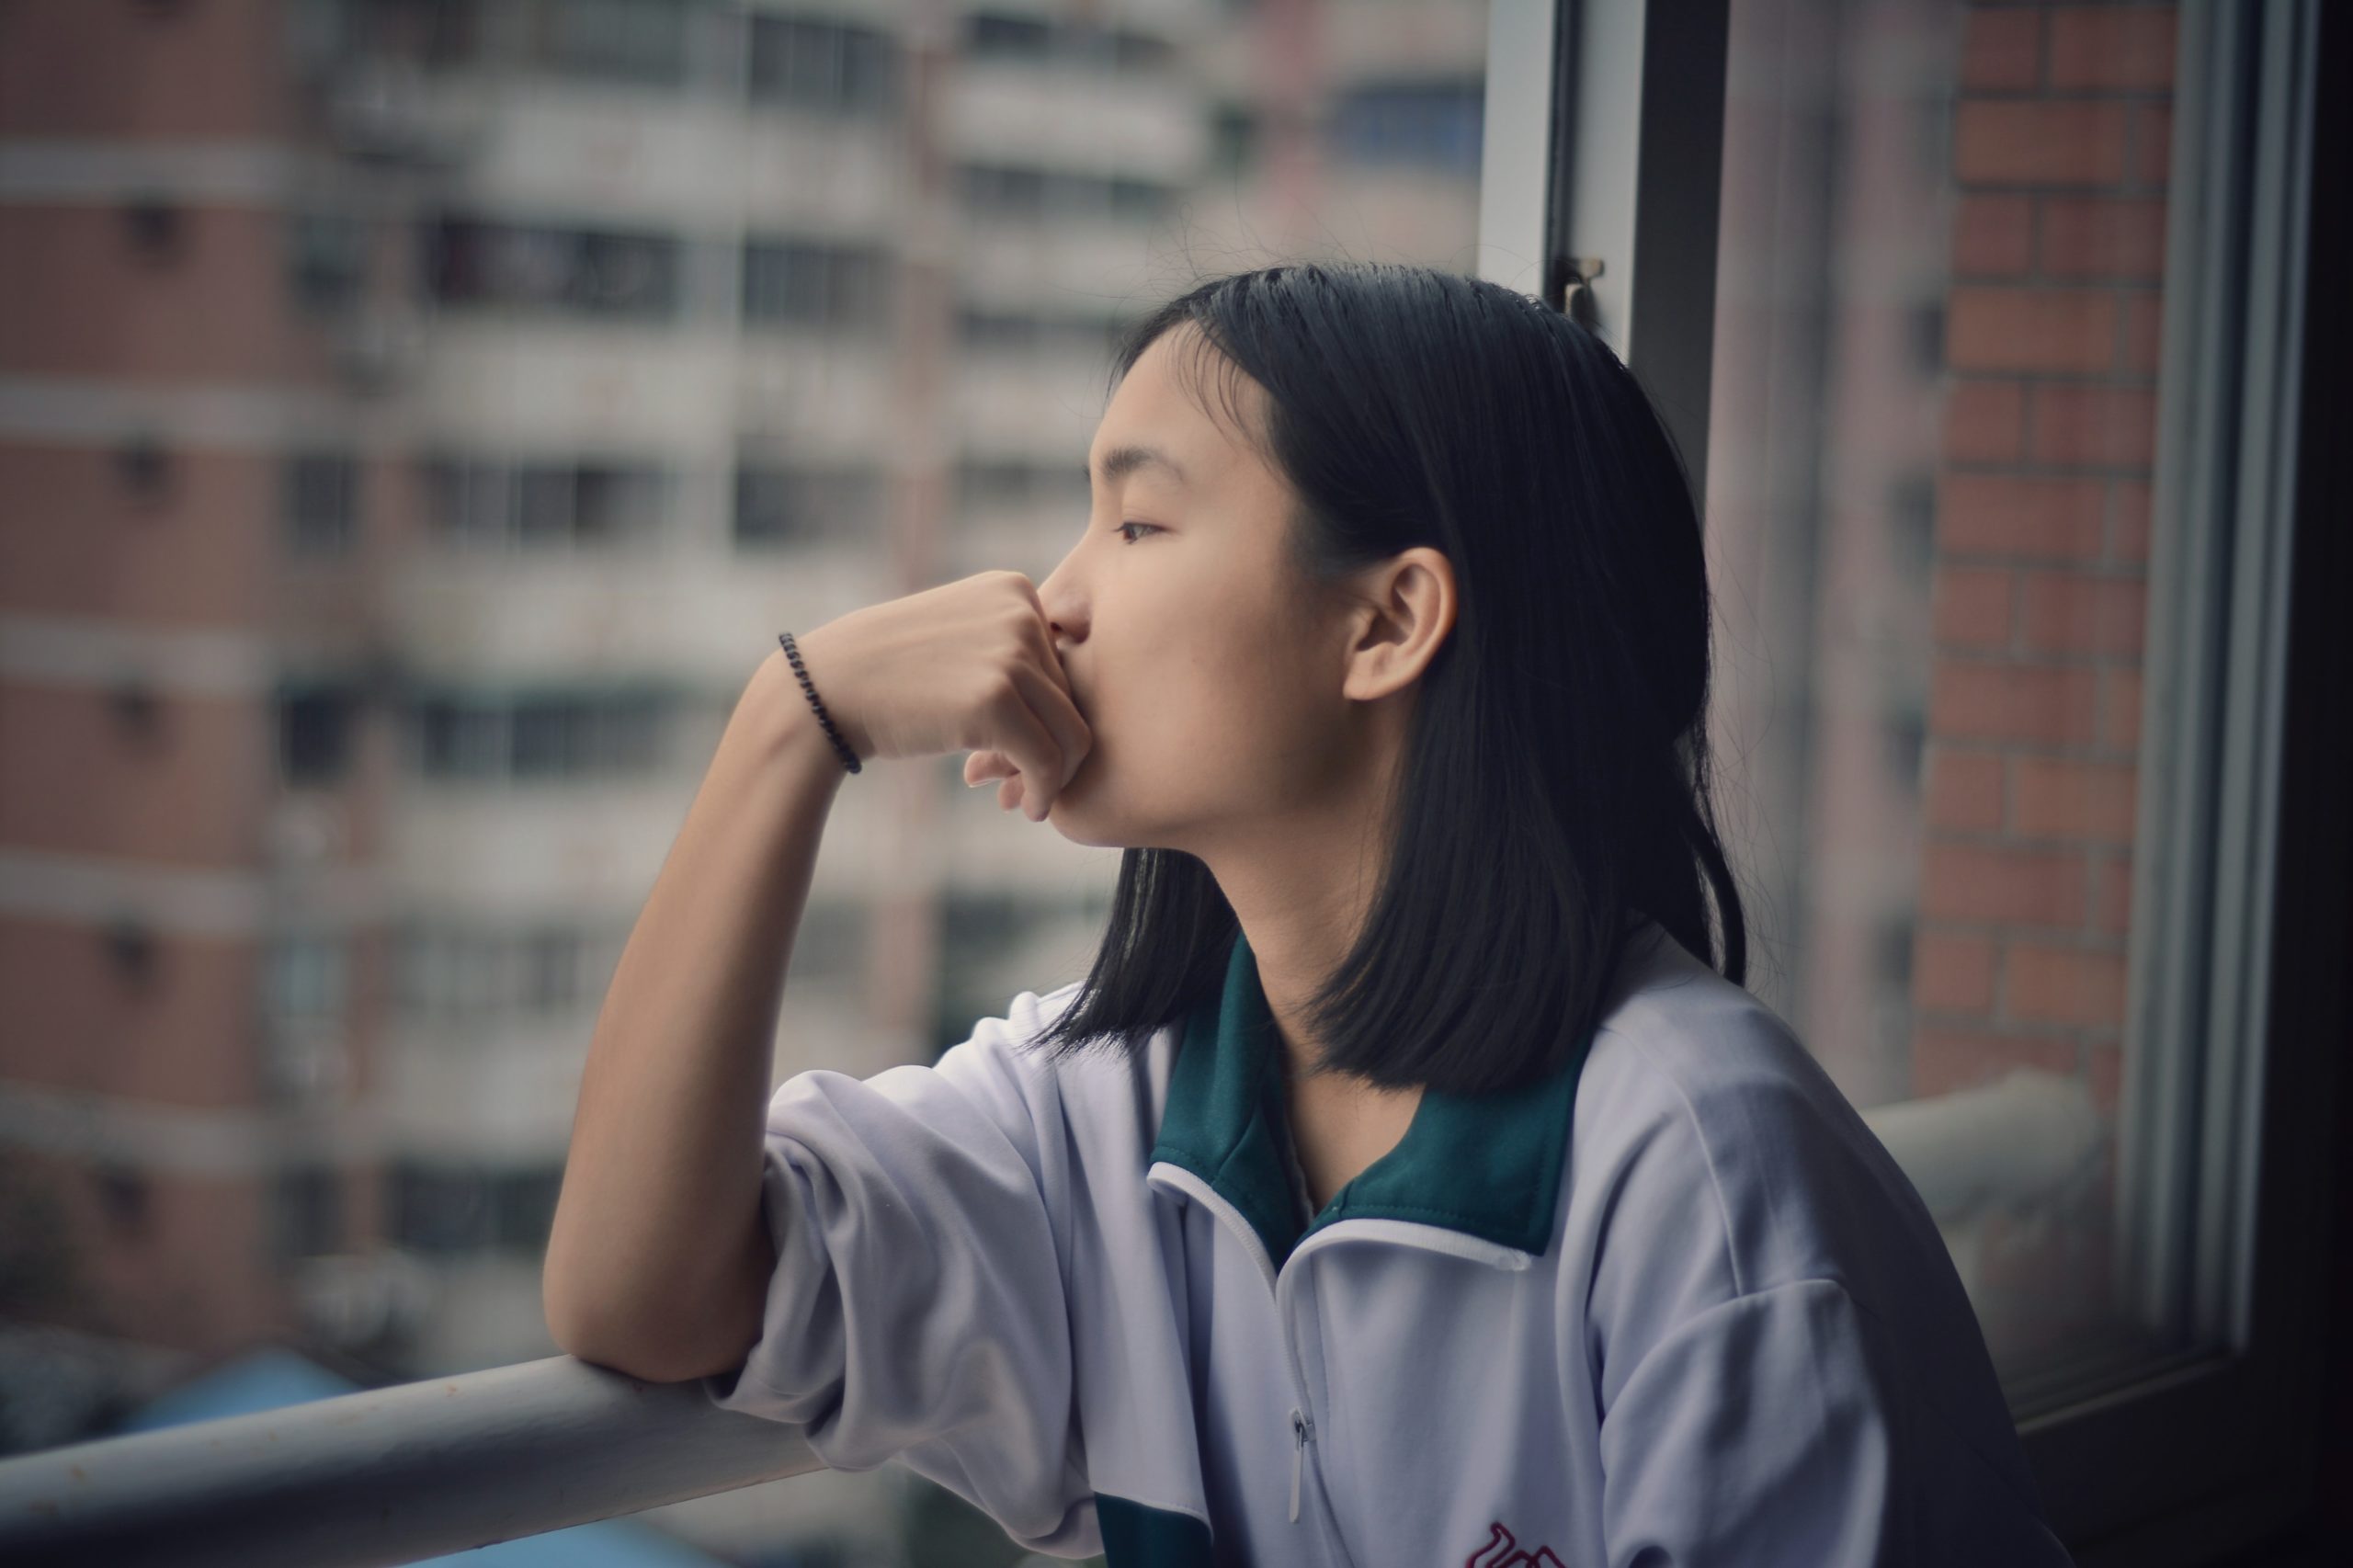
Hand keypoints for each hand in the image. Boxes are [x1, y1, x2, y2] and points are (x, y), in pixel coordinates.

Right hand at [792, 571, 1089, 821]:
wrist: (826, 689)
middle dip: (1052, 751)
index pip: (1065, 666)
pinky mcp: (997, 699)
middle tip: (1022, 788)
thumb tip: (1079, 716)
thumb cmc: (891, 676)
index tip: (1024, 752)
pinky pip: (1048, 759)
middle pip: (1073, 699)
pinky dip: (1044, 791)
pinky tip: (1027, 808)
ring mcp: (1010, 653)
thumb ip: (1015, 655)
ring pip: (1072, 733)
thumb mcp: (961, 638)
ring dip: (1053, 777)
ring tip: (1025, 800)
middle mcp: (1021, 613)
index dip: (1050, 717)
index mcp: (1014, 590)